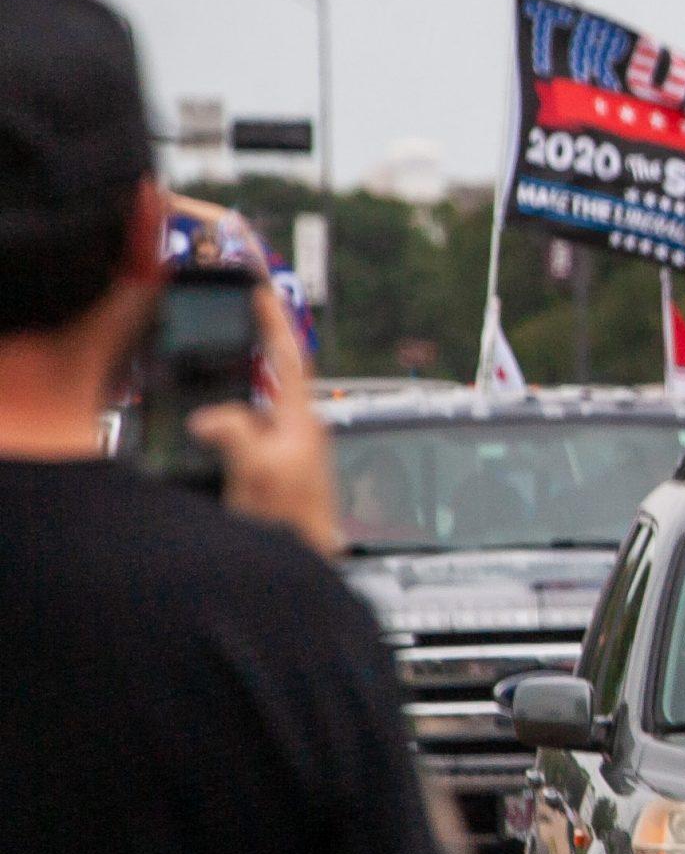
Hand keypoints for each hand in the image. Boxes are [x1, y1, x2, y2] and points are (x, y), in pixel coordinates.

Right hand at [187, 286, 343, 557]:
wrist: (305, 563)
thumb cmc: (292, 526)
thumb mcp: (260, 473)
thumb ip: (236, 436)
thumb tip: (210, 415)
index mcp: (301, 421)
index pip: (288, 358)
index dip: (273, 321)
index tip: (260, 291)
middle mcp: (298, 430)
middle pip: (275, 372)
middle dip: (258, 340)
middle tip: (238, 312)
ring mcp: (286, 448)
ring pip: (258, 399)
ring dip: (242, 377)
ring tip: (222, 352)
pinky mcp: (273, 467)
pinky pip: (247, 426)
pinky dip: (229, 411)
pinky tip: (210, 415)